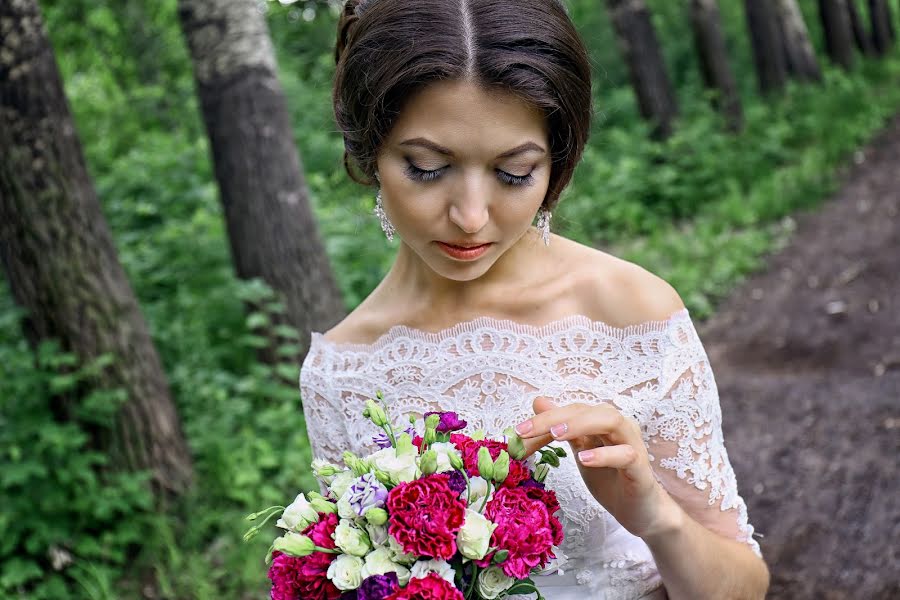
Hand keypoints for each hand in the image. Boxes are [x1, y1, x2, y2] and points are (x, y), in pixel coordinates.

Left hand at [515, 397, 681, 539]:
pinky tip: (584, 459)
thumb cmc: (611, 480)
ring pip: (611, 421)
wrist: (642, 512)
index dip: (543, 419)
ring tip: (555, 435)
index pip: (570, 411)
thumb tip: (538, 401)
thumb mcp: (580, 452)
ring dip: (580, 425)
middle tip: (525, 431)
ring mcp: (632, 445)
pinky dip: (605, 454)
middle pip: (587, 410)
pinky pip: (626, 454)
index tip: (517, 433)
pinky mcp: (641, 469)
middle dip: (554, 417)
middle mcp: (619, 427)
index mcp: (602, 422)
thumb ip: (562, 428)